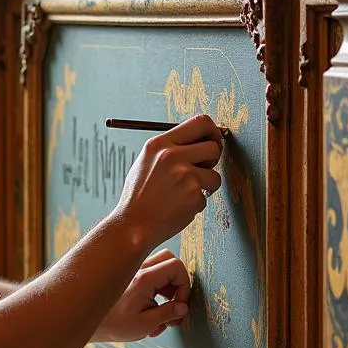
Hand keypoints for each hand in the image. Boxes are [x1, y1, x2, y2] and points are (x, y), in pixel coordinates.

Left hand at [94, 248, 191, 342]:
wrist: (88, 322)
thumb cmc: (114, 325)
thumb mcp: (145, 324)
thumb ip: (167, 314)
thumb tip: (183, 307)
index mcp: (143, 278)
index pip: (176, 267)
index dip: (184, 286)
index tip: (179, 305)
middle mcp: (138, 269)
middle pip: (169, 259)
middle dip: (177, 282)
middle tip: (173, 304)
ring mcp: (133, 271)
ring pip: (160, 264)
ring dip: (168, 286)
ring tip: (162, 310)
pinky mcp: (129, 277)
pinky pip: (151, 273)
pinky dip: (157, 288)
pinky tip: (151, 309)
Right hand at [113, 114, 223, 250]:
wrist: (132, 224)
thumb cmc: (139, 196)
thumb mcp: (146, 162)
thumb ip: (171, 149)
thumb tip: (199, 140)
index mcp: (159, 144)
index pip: (200, 122)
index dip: (213, 132)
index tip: (212, 142)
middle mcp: (172, 156)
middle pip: (213, 146)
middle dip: (213, 160)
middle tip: (203, 169)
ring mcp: (185, 175)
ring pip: (214, 175)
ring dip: (205, 186)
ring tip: (183, 193)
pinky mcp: (194, 195)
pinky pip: (207, 196)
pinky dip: (196, 203)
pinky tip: (178, 206)